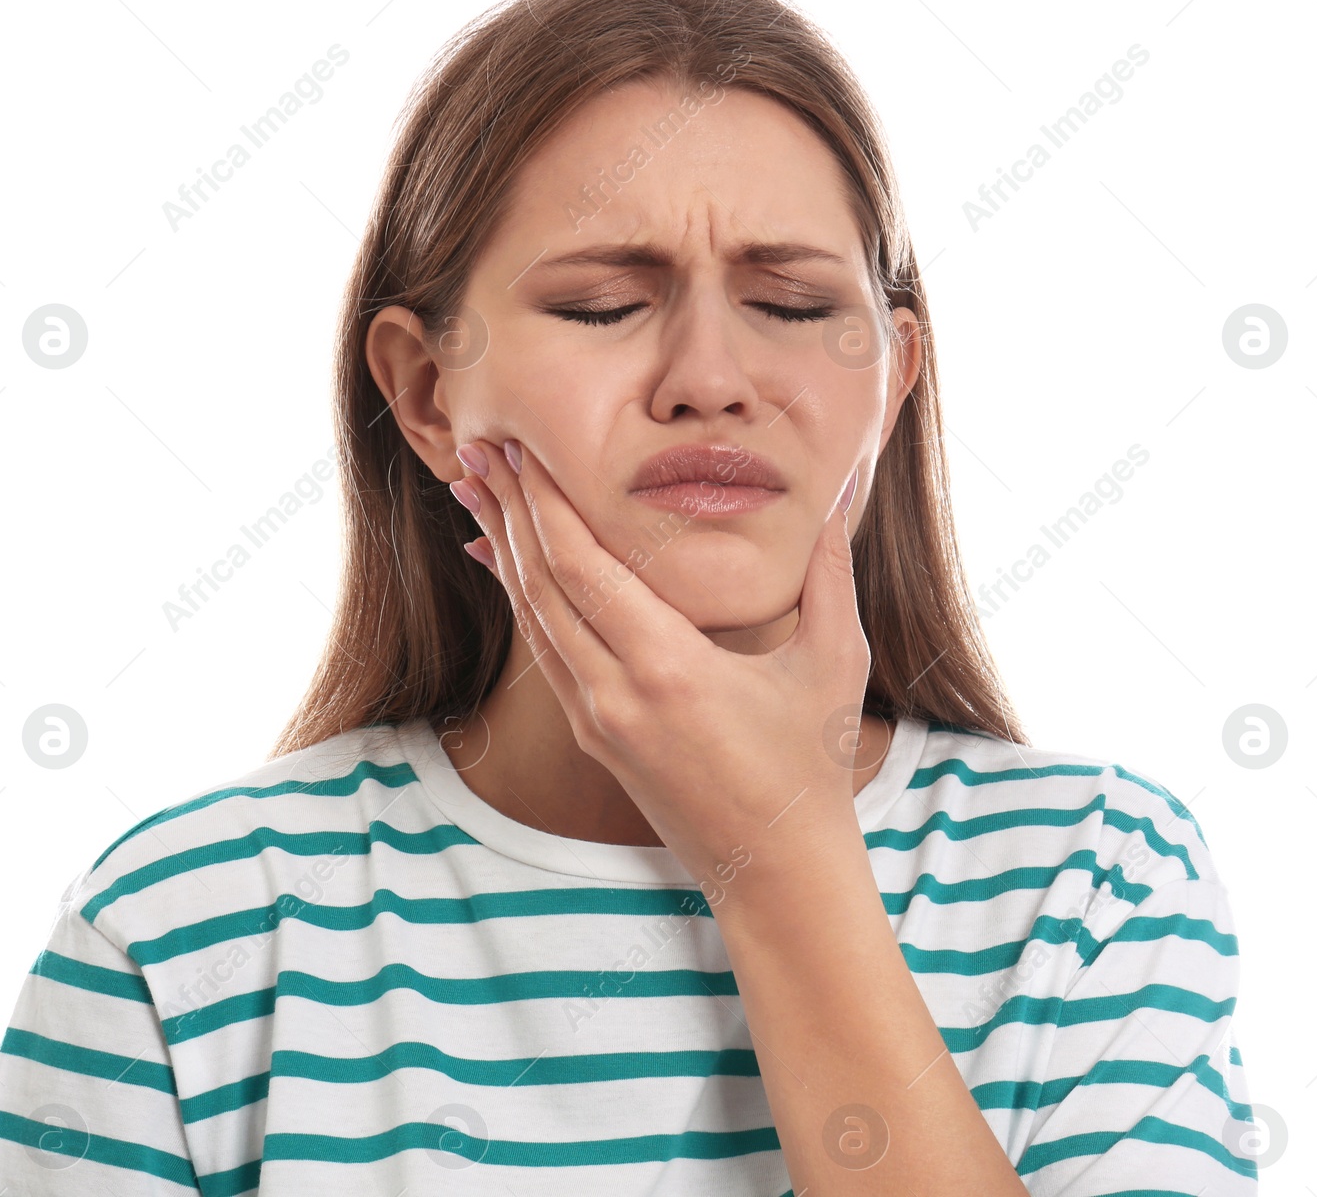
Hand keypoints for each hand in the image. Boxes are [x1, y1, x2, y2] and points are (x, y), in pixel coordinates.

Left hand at [448, 436, 872, 895]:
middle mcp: (616, 694)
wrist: (777, 871)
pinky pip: (546, 653)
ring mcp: (596, 720)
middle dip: (508, 510)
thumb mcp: (835, 660)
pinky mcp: (594, 737)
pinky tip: (505, 565)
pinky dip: (521, 600)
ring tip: (477, 491)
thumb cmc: (813, 765)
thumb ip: (831, 571)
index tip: (521, 448)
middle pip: (539, 584)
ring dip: (503, 550)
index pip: (582, 567)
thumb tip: (839, 490)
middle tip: (481, 446)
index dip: (544, 502)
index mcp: (668, 668)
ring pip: (532, 620)